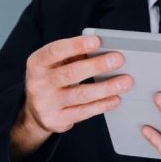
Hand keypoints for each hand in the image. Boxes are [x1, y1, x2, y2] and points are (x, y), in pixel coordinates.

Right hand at [10, 34, 132, 159]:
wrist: (35, 110)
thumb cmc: (52, 78)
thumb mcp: (55, 64)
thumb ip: (73, 55)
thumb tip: (103, 49)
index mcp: (37, 63)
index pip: (55, 51)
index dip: (76, 45)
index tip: (97, 41)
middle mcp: (38, 83)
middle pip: (71, 73)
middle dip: (97, 66)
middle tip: (118, 59)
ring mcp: (46, 104)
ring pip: (80, 95)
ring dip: (106, 87)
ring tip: (125, 81)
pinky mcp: (56, 120)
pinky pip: (83, 112)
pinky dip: (102, 105)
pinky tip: (116, 98)